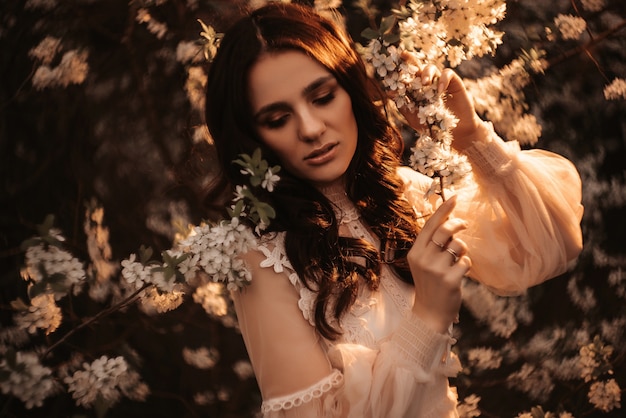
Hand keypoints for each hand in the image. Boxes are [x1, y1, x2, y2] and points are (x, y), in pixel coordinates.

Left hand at [397, 53, 482, 149]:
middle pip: (416, 67)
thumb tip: (389, 93)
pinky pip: (447, 74)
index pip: (405, 77)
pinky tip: (439, 91)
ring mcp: (439, 81)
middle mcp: (425, 83)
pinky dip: (443, 80)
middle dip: (409, 60)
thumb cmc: (433, 125)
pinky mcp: (453, 82)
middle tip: (403, 55)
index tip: (389, 68)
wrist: (455, 132)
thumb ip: (403, 105)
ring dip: (426, 73)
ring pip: (431, 68)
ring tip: (424, 83)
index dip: (398, 71)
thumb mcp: (414, 118)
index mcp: (414, 90)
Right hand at [407, 195, 470, 332]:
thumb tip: (447, 220)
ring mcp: (436, 269)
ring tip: (457, 260)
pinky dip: (466, 265)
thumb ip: (431, 244)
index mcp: (415, 252)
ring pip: (459, 246)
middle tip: (465, 225)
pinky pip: (466, 261)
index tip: (454, 197)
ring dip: (463, 250)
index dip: (443, 210)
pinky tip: (459, 274)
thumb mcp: (423, 262)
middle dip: (458, 224)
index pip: (429, 226)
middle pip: (445, 231)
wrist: (430, 312)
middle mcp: (424, 259)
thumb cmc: (430, 283)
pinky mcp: (450, 279)